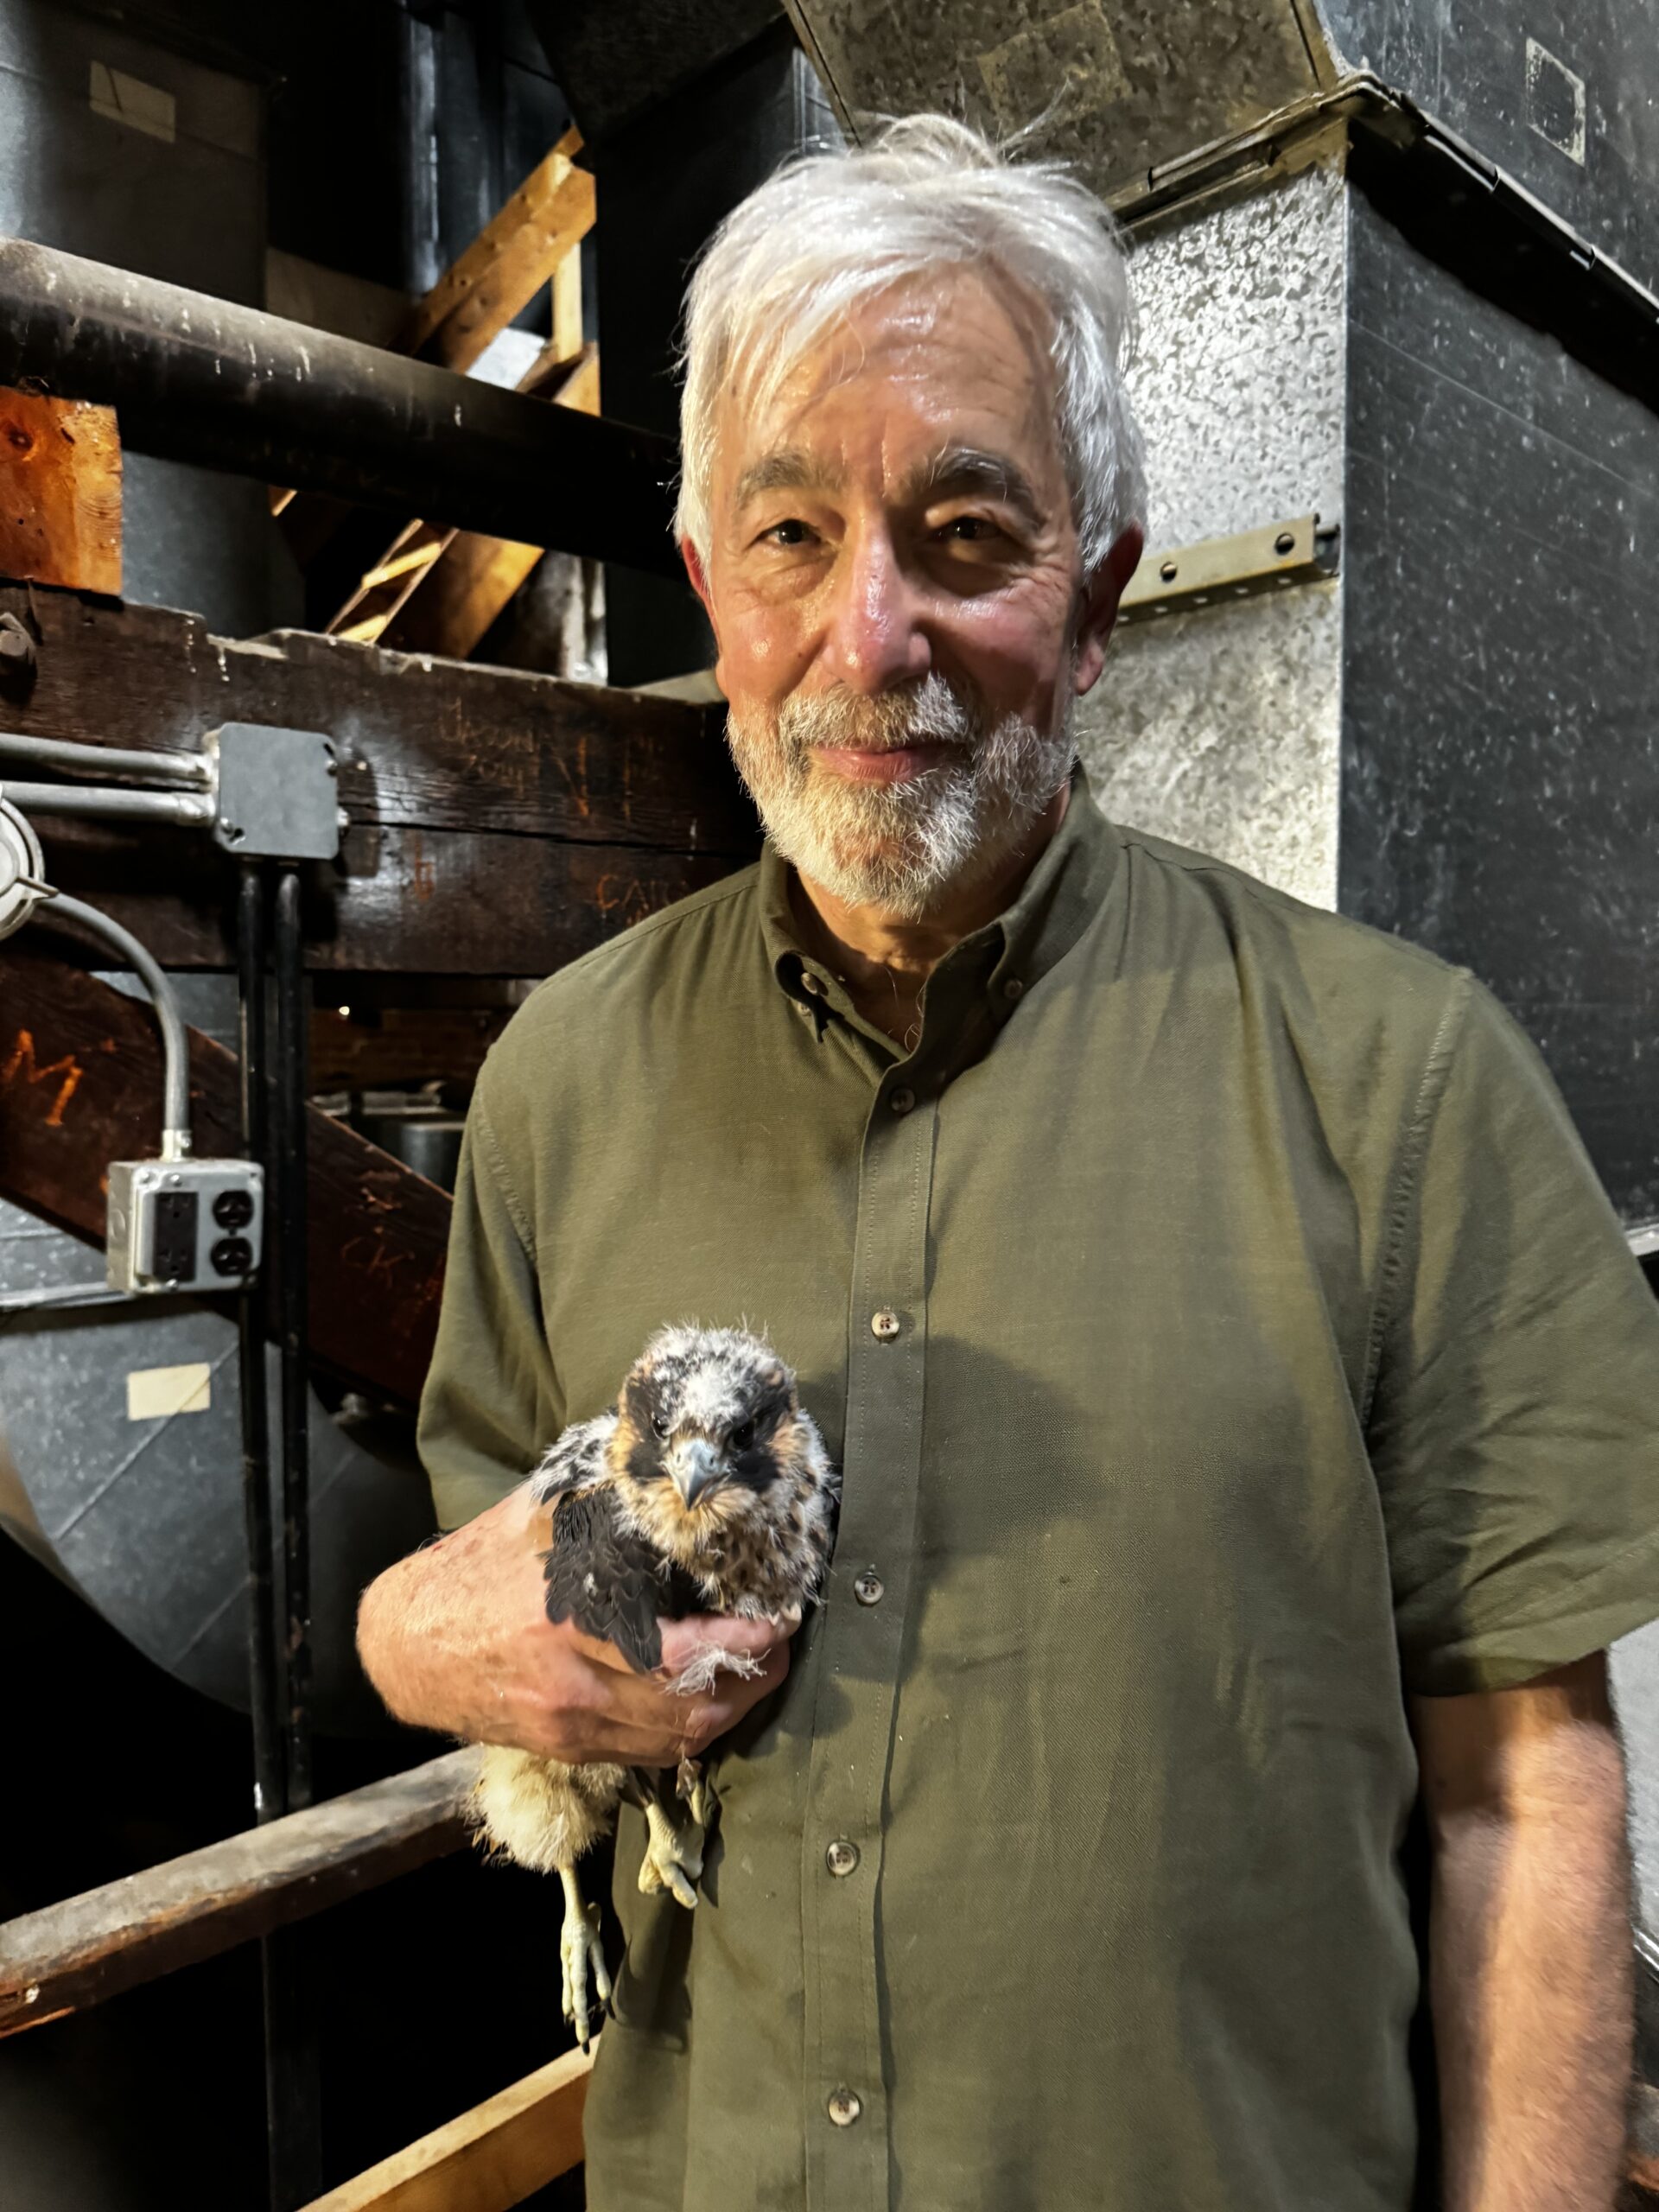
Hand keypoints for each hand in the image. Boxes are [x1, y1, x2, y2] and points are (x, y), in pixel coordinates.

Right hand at [356, 1481, 793, 1765]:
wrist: (406, 1645)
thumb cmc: (475, 1570)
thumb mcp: (534, 1520)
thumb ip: (598, 1498)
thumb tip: (665, 1463)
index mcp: (565, 1620)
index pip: (675, 1651)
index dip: (738, 1645)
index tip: (779, 1622)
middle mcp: (570, 1684)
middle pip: (687, 1708)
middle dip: (750, 1683)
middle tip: (782, 1651)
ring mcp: (567, 1726)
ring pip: (673, 1741)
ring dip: (729, 1714)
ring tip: (759, 1677)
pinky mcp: (563, 1748)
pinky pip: (646, 1754)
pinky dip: (689, 1735)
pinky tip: (712, 1706)